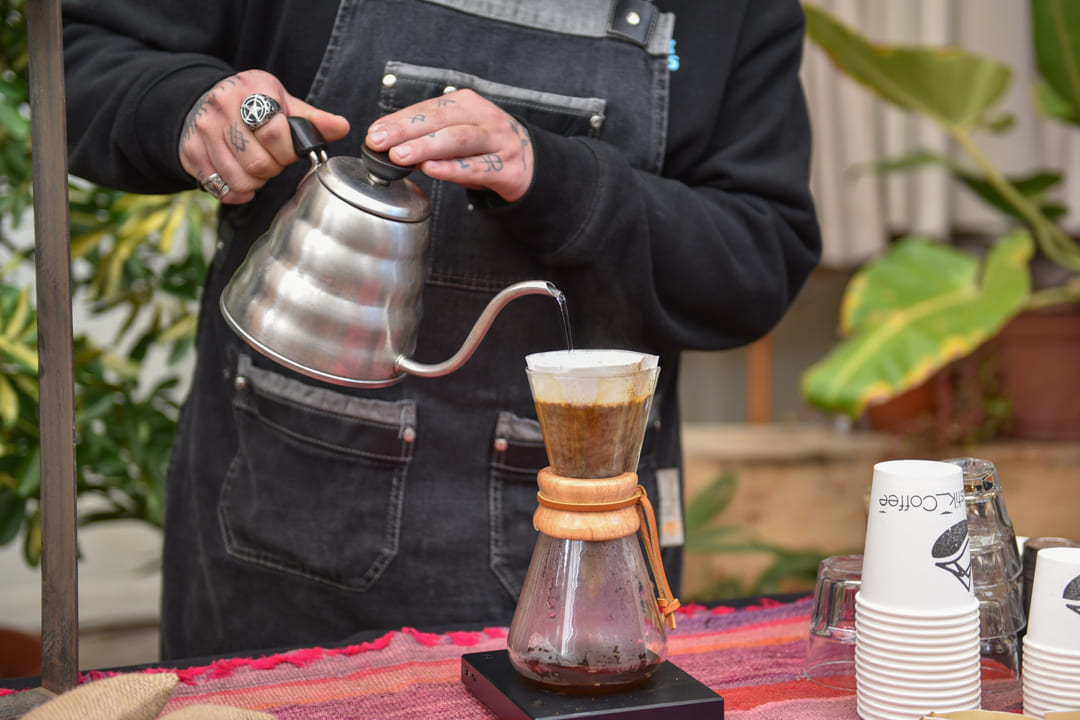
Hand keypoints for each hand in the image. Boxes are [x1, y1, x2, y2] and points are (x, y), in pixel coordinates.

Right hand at [179, 69, 349, 203]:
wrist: (205, 101)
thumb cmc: (252, 104)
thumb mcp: (283, 102)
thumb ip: (313, 119)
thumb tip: (342, 127)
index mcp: (252, 89)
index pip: (276, 134)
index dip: (289, 151)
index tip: (289, 149)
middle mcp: (222, 106)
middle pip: (259, 163)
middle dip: (274, 169)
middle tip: (273, 160)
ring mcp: (203, 130)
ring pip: (241, 180)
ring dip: (257, 183)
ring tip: (258, 167)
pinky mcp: (190, 152)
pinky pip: (222, 189)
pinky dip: (238, 192)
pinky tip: (242, 178)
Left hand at [365, 89, 533, 202]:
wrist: (531, 164)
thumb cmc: (485, 149)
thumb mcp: (457, 133)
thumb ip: (427, 136)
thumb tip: (387, 144)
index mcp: (467, 104)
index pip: (429, 108)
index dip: (400, 120)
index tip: (375, 133)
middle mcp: (484, 118)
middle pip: (442, 120)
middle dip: (407, 130)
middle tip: (380, 143)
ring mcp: (500, 142)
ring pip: (460, 139)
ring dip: (427, 147)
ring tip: (400, 156)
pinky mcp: (509, 168)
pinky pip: (478, 168)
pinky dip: (453, 169)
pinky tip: (432, 170)